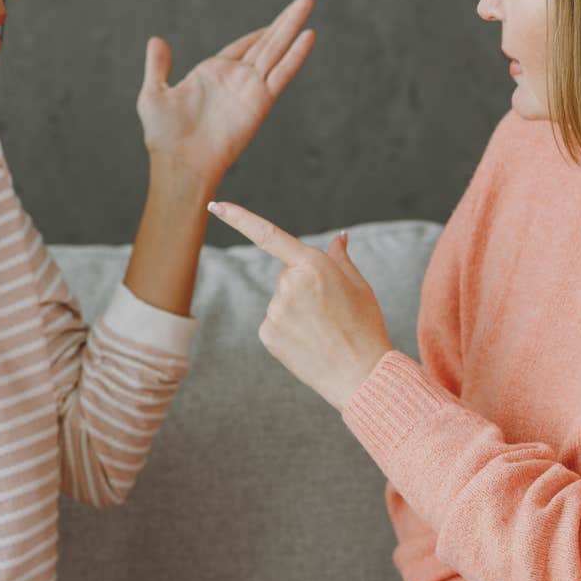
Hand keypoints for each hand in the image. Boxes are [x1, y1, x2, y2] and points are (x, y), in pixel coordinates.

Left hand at [137, 0, 315, 190]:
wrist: (180, 162)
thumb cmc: (164, 136)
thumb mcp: (154, 94)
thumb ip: (158, 66)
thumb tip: (156, 40)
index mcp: (213, 73)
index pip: (242, 46)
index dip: (259, 33)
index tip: (276, 21)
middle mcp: (236, 78)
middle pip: (266, 43)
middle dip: (284, 21)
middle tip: (305, 0)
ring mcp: (250, 88)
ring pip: (276, 50)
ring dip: (292, 27)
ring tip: (308, 3)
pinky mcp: (260, 101)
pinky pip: (281, 73)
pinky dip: (295, 55)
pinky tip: (308, 36)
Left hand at [205, 201, 391, 408]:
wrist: (361, 374)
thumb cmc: (365, 327)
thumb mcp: (359, 286)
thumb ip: (340, 258)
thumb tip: (338, 237)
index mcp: (313, 265)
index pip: (268, 235)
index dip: (238, 218)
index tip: (215, 206)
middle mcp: (289, 285)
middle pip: (286, 275)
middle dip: (303, 286)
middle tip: (330, 310)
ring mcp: (275, 311)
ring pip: (281, 301)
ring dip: (297, 310)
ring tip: (323, 330)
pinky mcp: (268, 334)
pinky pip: (274, 323)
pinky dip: (288, 330)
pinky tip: (309, 342)